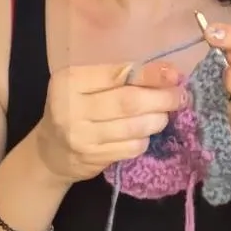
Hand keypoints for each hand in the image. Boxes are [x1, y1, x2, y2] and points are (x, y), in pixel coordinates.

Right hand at [34, 61, 184, 182]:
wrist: (50, 151)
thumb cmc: (75, 109)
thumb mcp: (86, 86)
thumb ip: (120, 77)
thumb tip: (168, 73)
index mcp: (70, 80)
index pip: (119, 73)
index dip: (151, 74)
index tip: (174, 75)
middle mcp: (71, 107)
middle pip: (129, 101)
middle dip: (161, 98)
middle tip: (180, 97)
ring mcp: (81, 135)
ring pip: (133, 127)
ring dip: (157, 120)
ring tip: (164, 115)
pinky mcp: (92, 158)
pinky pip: (131, 147)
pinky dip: (145, 140)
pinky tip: (145, 134)